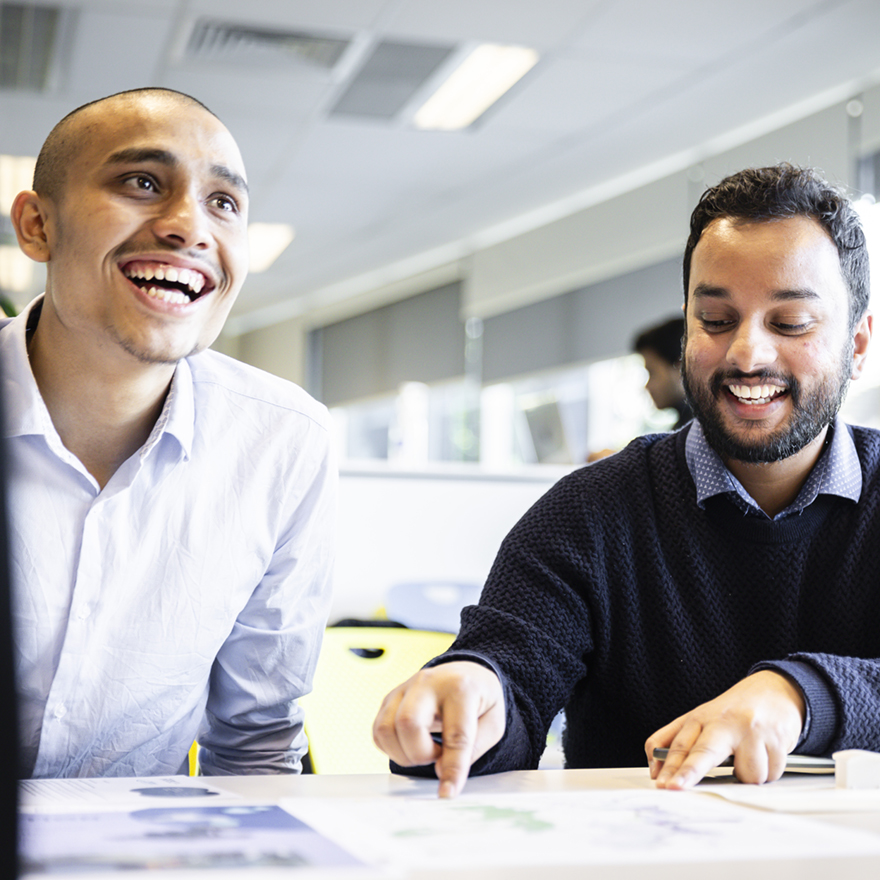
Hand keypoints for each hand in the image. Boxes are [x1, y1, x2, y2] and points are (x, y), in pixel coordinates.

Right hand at [372, 660, 504, 797]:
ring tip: (426, 749)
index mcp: (461, 688)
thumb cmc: (480, 699)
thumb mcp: (493, 722)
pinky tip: (412, 745)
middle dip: (421, 754)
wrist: (465, 672)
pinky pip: (378, 732)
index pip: (455, 734)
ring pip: (386, 729)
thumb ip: (473, 747)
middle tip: (437, 755)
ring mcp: (404, 689)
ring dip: (404, 753)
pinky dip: (392, 748)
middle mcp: (428, 683)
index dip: (452, 768)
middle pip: (408, 723)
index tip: (448, 793)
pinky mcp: (389, 699)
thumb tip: (442, 771)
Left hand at [644, 670, 805, 788]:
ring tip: (750, 755)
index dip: (668, 765)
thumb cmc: (734, 711)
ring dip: (750, 775)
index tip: (660, 782)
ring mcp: (751, 729)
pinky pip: (771, 773)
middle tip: (675, 787)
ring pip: (748, 774)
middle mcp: (724, 722)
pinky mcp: (776, 737)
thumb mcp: (701, 719)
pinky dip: (769, 770)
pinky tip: (766, 752)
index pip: (680, 744)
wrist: (773, 691)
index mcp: (700, 718)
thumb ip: (676, 741)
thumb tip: (654, 768)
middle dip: (689, 771)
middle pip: (704, 751)